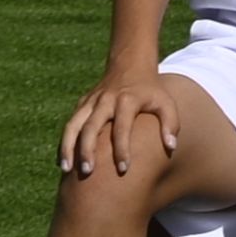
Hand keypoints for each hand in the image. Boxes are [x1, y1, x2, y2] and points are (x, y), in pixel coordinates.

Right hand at [60, 66, 180, 181]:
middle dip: (87, 150)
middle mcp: (105, 100)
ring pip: (73, 125)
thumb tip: (171, 147)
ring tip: (65, 170)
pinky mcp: (82, 103)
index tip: (123, 169)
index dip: (122, 149)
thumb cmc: (151, 90)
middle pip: (91, 127)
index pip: (122, 128)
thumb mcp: (166, 102)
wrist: (131, 64)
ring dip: (68, 147)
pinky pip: (70, 124)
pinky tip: (64, 161)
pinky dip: (65, 142)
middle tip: (87, 172)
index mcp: (127, 100)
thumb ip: (171, 124)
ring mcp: (91, 101)